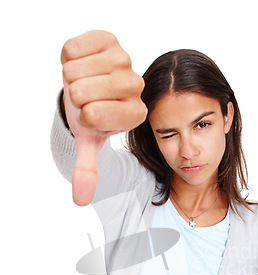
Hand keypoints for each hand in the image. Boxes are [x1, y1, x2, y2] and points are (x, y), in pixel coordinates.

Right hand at [61, 30, 147, 205]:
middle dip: (74, 97)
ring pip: (75, 71)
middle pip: (82, 92)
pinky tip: (83, 64)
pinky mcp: (109, 39)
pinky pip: (72, 49)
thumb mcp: (90, 142)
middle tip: (86, 98)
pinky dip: (69, 58)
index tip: (92, 115)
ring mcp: (124, 60)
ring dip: (71, 77)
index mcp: (136, 114)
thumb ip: (88, 169)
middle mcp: (136, 86)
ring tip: (85, 81)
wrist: (89, 86)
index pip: (92, 116)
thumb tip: (80, 200)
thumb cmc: (91, 115)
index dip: (82, 117)